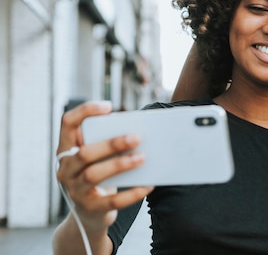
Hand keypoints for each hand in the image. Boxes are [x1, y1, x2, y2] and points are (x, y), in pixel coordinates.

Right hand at [55, 101, 151, 231]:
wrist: (90, 214)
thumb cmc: (99, 175)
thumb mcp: (98, 157)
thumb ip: (108, 142)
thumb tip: (138, 131)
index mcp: (66, 149)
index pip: (67, 123)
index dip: (85, 111)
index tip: (109, 106)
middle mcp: (65, 169)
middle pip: (85, 153)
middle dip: (112, 144)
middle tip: (137, 137)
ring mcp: (75, 191)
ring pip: (94, 175)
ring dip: (121, 164)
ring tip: (143, 158)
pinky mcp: (90, 209)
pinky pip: (112, 201)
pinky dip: (132, 193)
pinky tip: (148, 185)